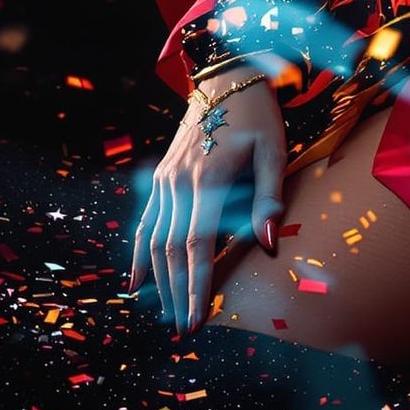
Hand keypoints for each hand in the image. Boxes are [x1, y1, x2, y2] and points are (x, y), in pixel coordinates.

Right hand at [128, 70, 286, 335]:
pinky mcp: (162, 177)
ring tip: (165, 314)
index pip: (197, 245)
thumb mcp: (273, 152)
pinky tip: (136, 281)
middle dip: (176, 292)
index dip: (196, 286)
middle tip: (185, 330)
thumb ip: (268, 199)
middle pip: (170, 249)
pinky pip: (146, 221)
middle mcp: (179, 182)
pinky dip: (140, 253)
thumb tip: (269, 246)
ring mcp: (165, 179)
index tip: (196, 320)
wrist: (227, 79)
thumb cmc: (258, 117)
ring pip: (154, 240)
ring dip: (158, 280)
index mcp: (208, 179)